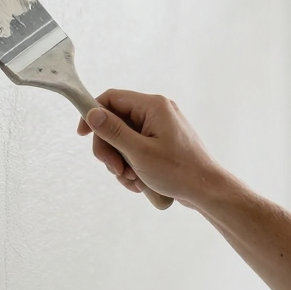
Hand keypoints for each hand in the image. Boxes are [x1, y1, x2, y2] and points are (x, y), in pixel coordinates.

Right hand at [75, 89, 219, 206]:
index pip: (111, 99)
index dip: (93, 115)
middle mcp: (157, 111)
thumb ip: (113, 131)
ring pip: (123, 139)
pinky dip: (132, 165)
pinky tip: (140, 182)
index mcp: (153, 106)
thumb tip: (92, 113)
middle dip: (110, 148)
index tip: (82, 135)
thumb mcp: (138, 152)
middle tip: (115, 169)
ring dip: (121, 161)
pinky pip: (136, 148)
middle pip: (115, 122)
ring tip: (132, 179)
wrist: (208, 191)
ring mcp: (160, 127)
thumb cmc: (178, 171)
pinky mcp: (162, 142)